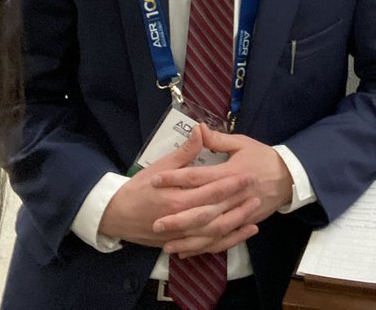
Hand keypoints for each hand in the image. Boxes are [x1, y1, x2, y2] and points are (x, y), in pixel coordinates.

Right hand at [96, 126, 256, 247]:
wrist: (118, 215)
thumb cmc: (139, 188)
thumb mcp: (160, 166)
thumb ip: (184, 152)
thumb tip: (200, 130)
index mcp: (178, 197)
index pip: (210, 190)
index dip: (231, 183)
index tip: (248, 174)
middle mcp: (182, 219)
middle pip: (217, 213)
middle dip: (238, 204)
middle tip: (258, 193)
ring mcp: (183, 234)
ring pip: (215, 233)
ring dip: (236, 223)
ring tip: (255, 213)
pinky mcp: (182, 243)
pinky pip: (209, 246)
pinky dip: (227, 241)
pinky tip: (243, 233)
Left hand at [150, 125, 294, 256]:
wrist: (288, 177)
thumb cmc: (262, 157)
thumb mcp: (241, 143)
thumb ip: (217, 139)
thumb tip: (197, 128)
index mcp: (229, 173)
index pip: (197, 177)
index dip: (175, 178)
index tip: (154, 180)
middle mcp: (232, 196)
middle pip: (202, 210)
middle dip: (178, 218)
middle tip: (155, 222)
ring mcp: (238, 213)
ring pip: (210, 231)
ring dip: (189, 239)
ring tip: (166, 243)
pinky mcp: (243, 224)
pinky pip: (222, 240)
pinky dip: (204, 248)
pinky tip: (187, 252)